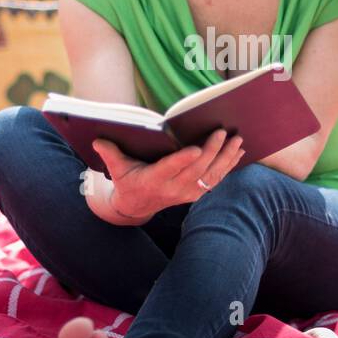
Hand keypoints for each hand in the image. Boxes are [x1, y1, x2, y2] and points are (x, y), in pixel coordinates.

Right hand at [92, 129, 244, 217]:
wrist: (137, 206)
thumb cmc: (128, 181)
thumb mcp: (116, 169)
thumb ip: (110, 154)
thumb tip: (98, 140)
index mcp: (153, 180)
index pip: (170, 168)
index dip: (183, 160)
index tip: (195, 148)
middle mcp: (173, 188)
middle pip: (196, 169)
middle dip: (211, 150)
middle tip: (222, 132)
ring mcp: (187, 192)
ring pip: (211, 175)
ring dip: (226, 157)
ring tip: (237, 140)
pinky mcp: (196, 193)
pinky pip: (215, 179)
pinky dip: (229, 166)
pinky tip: (238, 152)